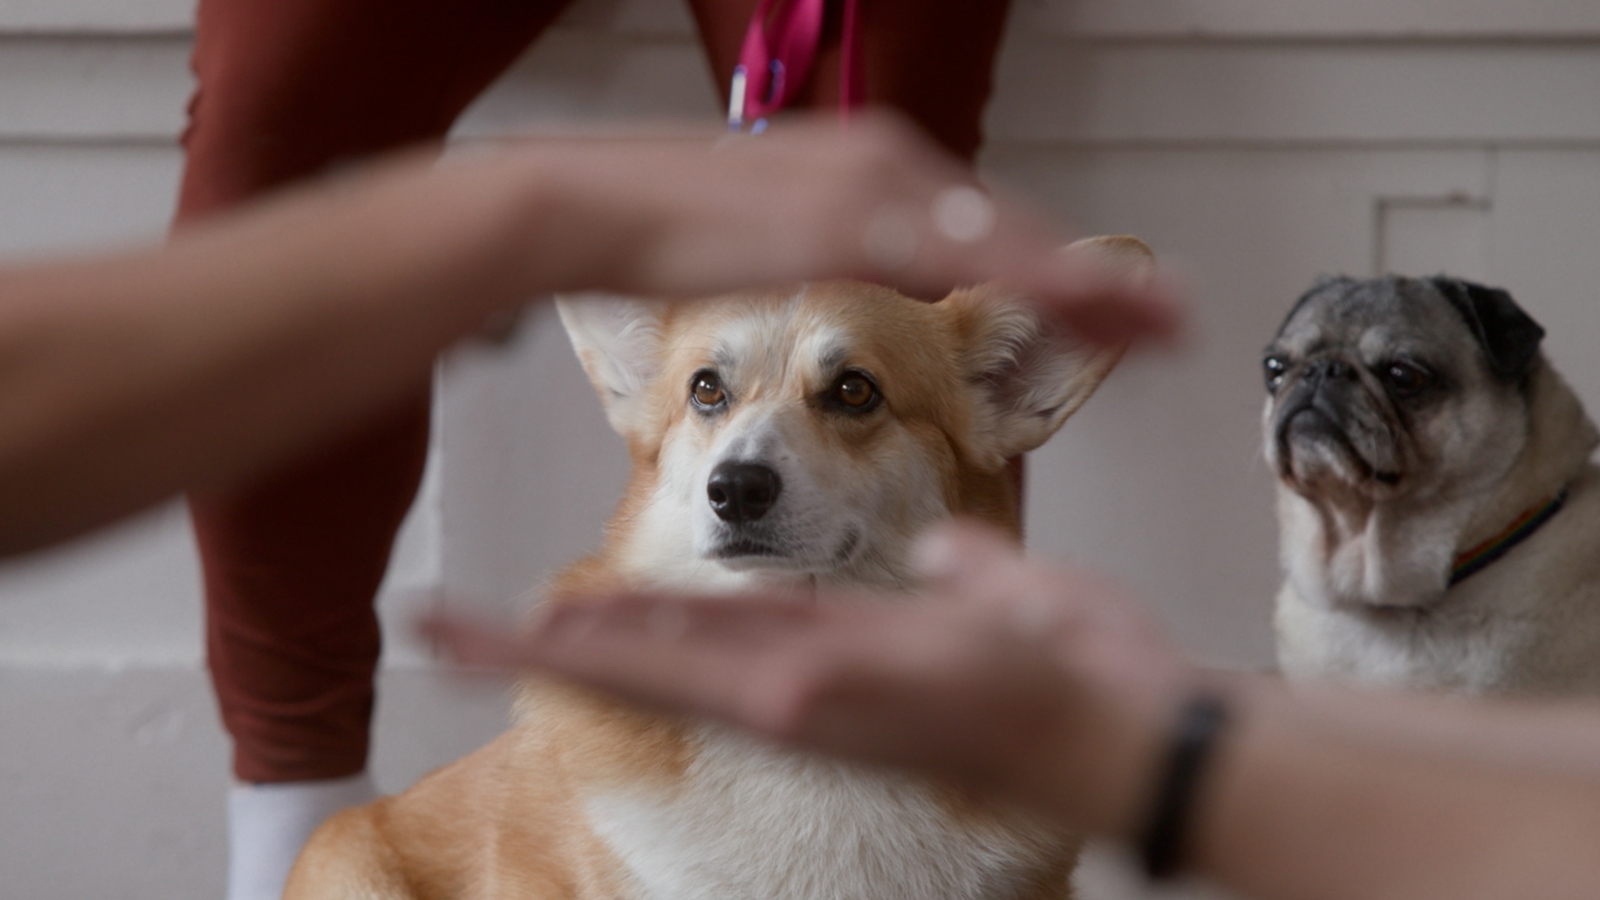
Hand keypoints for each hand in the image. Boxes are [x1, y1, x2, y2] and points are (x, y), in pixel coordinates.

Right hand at [420, 521, 1192, 836]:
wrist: (1141, 730)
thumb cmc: (1087, 678)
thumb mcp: (1020, 601)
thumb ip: (971, 577)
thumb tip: (947, 554)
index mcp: (844, 650)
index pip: (714, 630)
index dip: (634, 622)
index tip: (562, 609)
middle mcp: (809, 683)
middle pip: (662, 657)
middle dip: (558, 645)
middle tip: (455, 630)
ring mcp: (812, 699)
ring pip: (664, 668)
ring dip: (563, 647)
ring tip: (471, 632)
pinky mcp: (828, 702)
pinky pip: (713, 675)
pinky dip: (629, 658)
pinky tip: (558, 641)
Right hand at [446, 114, 1182, 348]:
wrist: (587, 209)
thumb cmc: (655, 232)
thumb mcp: (758, 238)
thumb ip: (818, 246)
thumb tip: (842, 269)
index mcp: (865, 167)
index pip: (980, 220)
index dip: (1051, 264)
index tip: (1110, 300)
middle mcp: (883, 163)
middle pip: (1013, 226)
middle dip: (1096, 278)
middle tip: (1172, 318)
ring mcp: (871, 187)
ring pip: (1008, 239)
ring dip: (1091, 285)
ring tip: (1162, 327)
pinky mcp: (849, 223)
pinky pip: (964, 260)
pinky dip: (1033, 283)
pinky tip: (1084, 309)